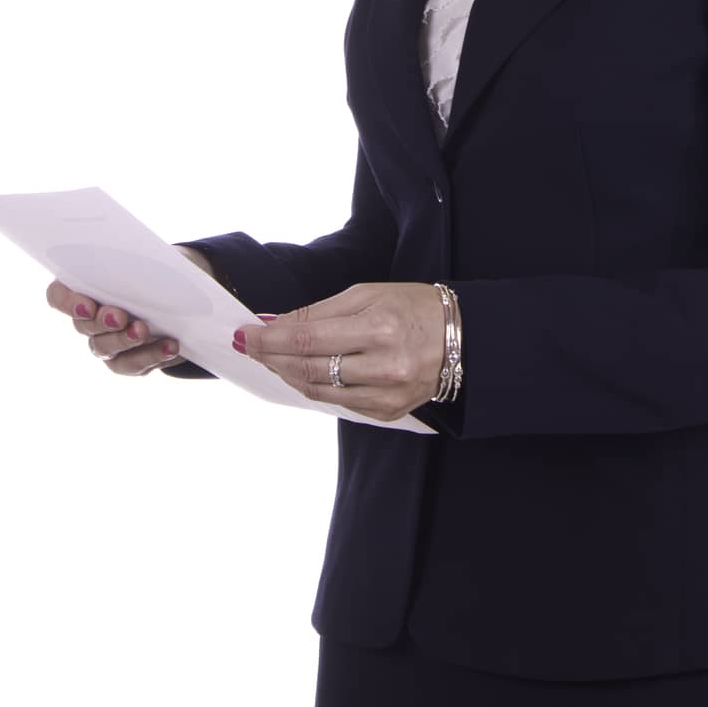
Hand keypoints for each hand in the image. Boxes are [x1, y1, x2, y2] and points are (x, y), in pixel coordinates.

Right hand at [46, 247, 213, 374]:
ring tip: (143, 330)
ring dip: (124, 340)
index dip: (67, 302)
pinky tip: (170, 346)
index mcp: (84, 287)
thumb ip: (135, 263)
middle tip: (119, 316)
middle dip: (101, 322)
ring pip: (104, 347)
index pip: (58, 296)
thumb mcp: (146, 260)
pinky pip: (132, 363)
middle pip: (83, 325)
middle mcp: (88, 318)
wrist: (178, 296)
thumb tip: (143, 265)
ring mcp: (104, 342)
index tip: (87, 304)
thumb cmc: (153, 271)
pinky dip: (152, 355)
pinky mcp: (125, 361)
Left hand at [239, 283, 446, 421]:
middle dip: (271, 357)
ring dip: (287, 374)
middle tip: (250, 346)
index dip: (270, 339)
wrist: (462, 338)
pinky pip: (338, 402)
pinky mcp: (387, 412)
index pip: (307, 339)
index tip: (245, 335)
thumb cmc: (412, 307)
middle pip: (307, 368)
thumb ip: (318, 312)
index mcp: (378, 328)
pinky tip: (304, 372)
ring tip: (272, 358)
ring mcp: (386, 395)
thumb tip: (273, 324)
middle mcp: (383, 366)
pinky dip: (315, 386)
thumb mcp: (367, 294)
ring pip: (317, 390)